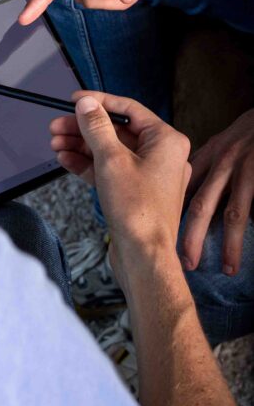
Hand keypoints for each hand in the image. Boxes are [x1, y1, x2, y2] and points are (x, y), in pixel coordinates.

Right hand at [49, 90, 191, 292]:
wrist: (143, 255)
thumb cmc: (137, 210)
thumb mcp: (111, 159)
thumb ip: (96, 127)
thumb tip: (86, 104)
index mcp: (166, 140)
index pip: (128, 109)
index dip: (98, 102)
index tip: (74, 100)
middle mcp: (162, 155)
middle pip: (116, 131)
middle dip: (83, 129)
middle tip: (57, 126)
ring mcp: (149, 175)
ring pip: (110, 151)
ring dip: (82, 146)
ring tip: (55, 143)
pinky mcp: (136, 192)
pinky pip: (111, 170)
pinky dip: (89, 164)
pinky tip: (66, 159)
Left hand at [181, 108, 253, 275]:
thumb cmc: (244, 136)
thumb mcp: (219, 146)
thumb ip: (203, 170)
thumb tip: (184, 198)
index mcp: (208, 158)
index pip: (184, 188)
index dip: (172, 213)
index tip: (161, 237)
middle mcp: (222, 165)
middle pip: (202, 205)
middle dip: (192, 236)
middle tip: (185, 263)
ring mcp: (245, 172)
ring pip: (235, 213)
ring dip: (230, 243)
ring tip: (229, 269)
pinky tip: (253, 250)